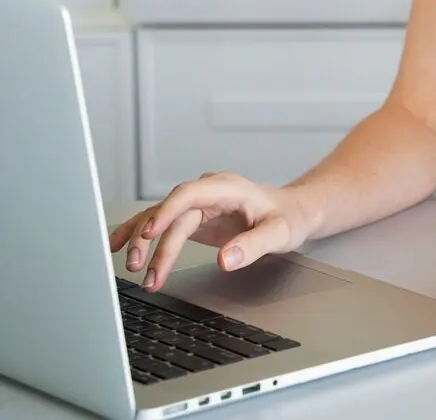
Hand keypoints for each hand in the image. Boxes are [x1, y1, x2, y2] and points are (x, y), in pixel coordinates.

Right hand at [108, 171, 314, 291]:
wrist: (294, 211)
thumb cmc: (289, 217)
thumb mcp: (279, 233)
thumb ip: (254, 245)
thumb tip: (225, 259)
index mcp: (227, 188)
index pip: (188, 195)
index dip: (166, 212)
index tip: (150, 234)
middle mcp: (208, 192)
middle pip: (171, 214)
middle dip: (153, 242)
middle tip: (142, 270)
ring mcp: (199, 204)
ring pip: (159, 218)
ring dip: (141, 242)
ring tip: (131, 267)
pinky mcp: (194, 218)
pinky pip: (161, 224)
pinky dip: (138, 234)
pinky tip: (117, 245)